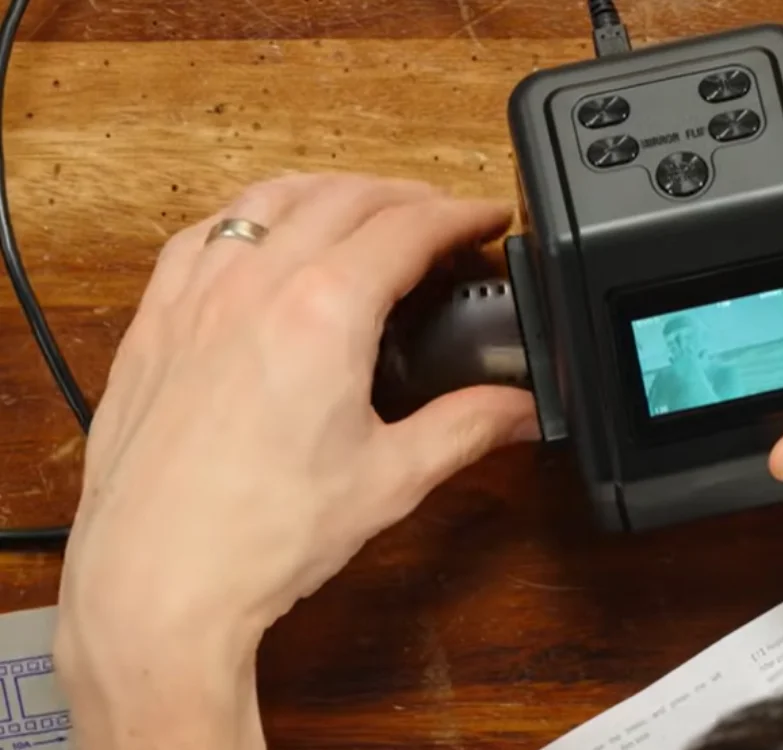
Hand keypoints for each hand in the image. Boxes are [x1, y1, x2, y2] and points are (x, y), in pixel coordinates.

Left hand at [53, 173, 537, 749]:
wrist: (158, 581)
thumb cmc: (263, 536)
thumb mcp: (392, 479)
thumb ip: (467, 428)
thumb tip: (518, 409)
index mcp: (325, 312)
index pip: (409, 229)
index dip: (461, 214)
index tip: (487, 217)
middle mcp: (256, 285)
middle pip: (344, 197)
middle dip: (405, 195)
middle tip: (441, 217)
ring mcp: (196, 296)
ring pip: (267, 198)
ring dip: (327, 190)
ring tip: (361, 207)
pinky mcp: (154, 322)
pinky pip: (200, 236)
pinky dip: (246, 217)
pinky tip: (259, 237)